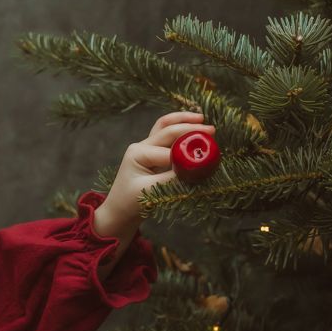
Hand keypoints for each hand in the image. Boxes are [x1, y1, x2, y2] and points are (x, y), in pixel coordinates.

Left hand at [92, 112, 216, 241]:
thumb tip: (197, 169)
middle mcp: (141, 146)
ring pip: (165, 126)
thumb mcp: (151, 192)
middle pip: (168, 130)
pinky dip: (180, 128)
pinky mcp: (153, 153)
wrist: (119, 212)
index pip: (168, 151)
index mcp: (138, 153)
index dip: (188, 153)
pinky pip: (167, 136)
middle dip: (190, 128)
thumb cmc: (131, 203)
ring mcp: (146, 148)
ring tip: (201, 118)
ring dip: (183, 120)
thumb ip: (173, 179)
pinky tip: (193, 126)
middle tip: (211, 130)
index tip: (206, 157)